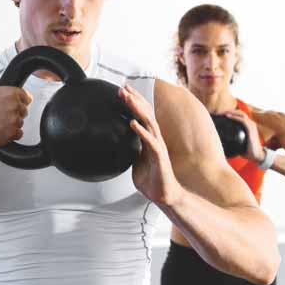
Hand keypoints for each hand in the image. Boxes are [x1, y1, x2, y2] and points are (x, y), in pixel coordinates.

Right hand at [0, 86, 31, 147]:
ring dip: (11, 125)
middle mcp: (14, 105)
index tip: (17, 105)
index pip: (26, 96)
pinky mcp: (12, 133)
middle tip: (1, 117)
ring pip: (20, 123)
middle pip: (24, 110)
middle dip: (15, 114)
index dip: (20, 101)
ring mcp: (14, 119)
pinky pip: (18, 134)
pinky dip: (11, 135)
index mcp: (9, 93)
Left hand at [120, 85, 181, 205]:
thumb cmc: (152, 179)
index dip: (133, 103)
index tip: (123, 91)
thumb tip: (120, 144)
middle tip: (123, 88)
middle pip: (145, 114)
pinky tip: (132, 123)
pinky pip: (150, 142)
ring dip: (137, 109)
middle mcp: (155, 139)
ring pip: (148, 123)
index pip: (141, 116)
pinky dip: (141, 131)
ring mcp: (158, 147)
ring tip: (127, 98)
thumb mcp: (136, 160)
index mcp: (149, 139)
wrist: (163, 195)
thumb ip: (131, 149)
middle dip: (134, 100)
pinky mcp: (159, 157)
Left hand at [224, 109, 264, 161]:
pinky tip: (228, 116)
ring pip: (241, 114)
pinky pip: (243, 120)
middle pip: (239, 112)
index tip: (219, 115)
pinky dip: (235, 117)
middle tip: (219, 112)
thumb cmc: (247, 150)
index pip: (238, 115)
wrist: (256, 156)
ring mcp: (251, 125)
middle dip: (229, 110)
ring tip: (222, 112)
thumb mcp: (237, 143)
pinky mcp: (251, 129)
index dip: (230, 113)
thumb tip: (217, 142)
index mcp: (247, 126)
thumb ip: (231, 140)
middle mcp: (250, 123)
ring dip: (231, 112)